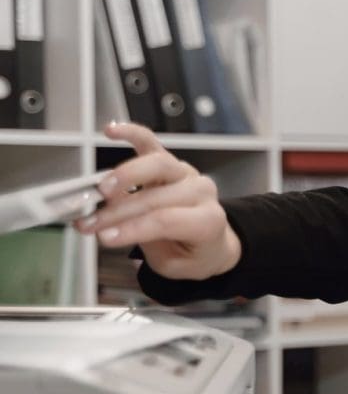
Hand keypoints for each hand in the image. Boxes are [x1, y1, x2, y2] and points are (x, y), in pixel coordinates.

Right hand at [75, 122, 241, 279]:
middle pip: (156, 196)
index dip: (132, 229)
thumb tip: (108, 223)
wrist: (212, 240)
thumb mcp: (172, 262)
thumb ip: (147, 240)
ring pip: (157, 164)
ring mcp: (186, 173)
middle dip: (118, 211)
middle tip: (89, 224)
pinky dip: (132, 134)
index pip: (166, 221)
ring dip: (125, 175)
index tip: (103, 238)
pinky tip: (110, 131)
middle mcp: (201, 192)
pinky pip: (152, 143)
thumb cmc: (191, 252)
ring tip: (100, 190)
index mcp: (208, 221)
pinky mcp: (171, 162)